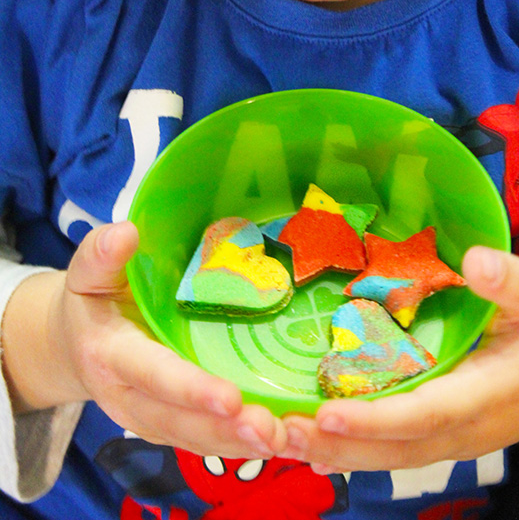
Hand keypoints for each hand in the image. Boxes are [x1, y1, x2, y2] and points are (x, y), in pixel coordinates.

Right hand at [4, 222, 286, 458]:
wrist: (76, 342)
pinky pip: (204, 441)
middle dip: (223, 429)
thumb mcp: (88, 272)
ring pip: (194, 439)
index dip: (190, 388)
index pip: (153, 373)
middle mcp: (128, 397)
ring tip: (283, 439)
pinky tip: (279, 440)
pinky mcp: (169, 426)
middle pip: (178, 421)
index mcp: (110, 355)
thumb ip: (101, 253)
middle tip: (270, 430)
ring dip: (239, 443)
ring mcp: (148, 418)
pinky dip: (239, 445)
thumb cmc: (92, 299)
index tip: (231, 398)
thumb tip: (126, 233)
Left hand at [280, 247, 518, 472]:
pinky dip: (355, 448)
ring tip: (285, 438)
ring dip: (337, 452)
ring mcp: (455, 439)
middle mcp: (467, 429)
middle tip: (282, 431)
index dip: (376, 417)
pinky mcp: (445, 435)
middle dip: (338, 444)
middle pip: (397, 449)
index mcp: (490, 394)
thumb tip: (476, 261)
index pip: (426, 413)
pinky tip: (316, 439)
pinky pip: (396, 450)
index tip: (328, 411)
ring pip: (391, 457)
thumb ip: (512, 281)